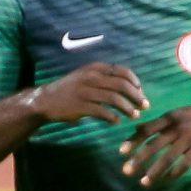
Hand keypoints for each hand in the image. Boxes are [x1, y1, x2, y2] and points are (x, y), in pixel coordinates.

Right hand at [27, 62, 145, 125]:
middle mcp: (91, 77)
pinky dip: (113, 118)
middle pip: (122, 86)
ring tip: (134, 116)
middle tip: (145, 106)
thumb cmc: (70, 90)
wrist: (46, 100)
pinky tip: (117, 122)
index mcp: (95, 68)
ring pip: (115, 99)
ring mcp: (86, 92)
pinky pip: (103, 112)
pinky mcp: (81, 106)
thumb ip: (104, 79)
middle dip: (136, 96)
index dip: (135, 82)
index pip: (122, 72)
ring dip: (128, 109)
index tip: (141, 91)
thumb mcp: (86, 76)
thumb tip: (129, 87)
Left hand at [119, 102, 190, 187]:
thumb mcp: (180, 114)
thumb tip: (138, 129)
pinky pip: (185, 164)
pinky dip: (175, 173)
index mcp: (170, 117)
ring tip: (144, 183)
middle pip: (154, 145)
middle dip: (138, 159)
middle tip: (126, 171)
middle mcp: (178, 127)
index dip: (133, 140)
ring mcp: (190, 138)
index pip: (147, 129)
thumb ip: (161, 123)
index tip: (121, 152)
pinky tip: (167, 180)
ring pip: (168, 158)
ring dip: (154, 172)